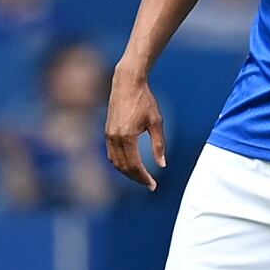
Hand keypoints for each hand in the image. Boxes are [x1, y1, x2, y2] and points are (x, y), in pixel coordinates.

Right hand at [104, 71, 166, 189]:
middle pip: (124, 167)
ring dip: (127, 172)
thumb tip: (162, 165)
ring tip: (141, 177)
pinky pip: (111, 154)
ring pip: (115, 162)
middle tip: (149, 185)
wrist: (127, 83)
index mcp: (127, 137)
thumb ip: (159, 145)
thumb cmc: (144, 100)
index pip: (135, 165)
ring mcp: (108, 135)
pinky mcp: (107, 131)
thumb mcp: (156, 122)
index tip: (153, 186)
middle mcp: (114, 138)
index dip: (143, 178)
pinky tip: (131, 165)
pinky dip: (120, 163)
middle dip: (136, 178)